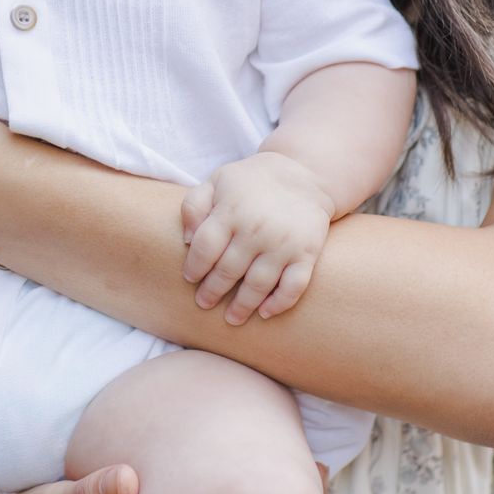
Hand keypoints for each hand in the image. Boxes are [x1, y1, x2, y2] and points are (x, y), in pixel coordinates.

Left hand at [181, 152, 334, 325]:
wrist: (303, 175)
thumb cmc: (251, 182)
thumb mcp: (216, 181)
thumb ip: (193, 206)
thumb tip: (187, 241)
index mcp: (231, 210)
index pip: (204, 247)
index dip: (194, 267)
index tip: (190, 278)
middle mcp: (256, 229)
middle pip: (228, 270)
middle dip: (212, 291)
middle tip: (203, 304)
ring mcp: (283, 243)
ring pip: (258, 284)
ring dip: (242, 306)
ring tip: (231, 318)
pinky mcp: (306, 253)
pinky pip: (294, 286)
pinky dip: (280, 303)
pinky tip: (265, 313)